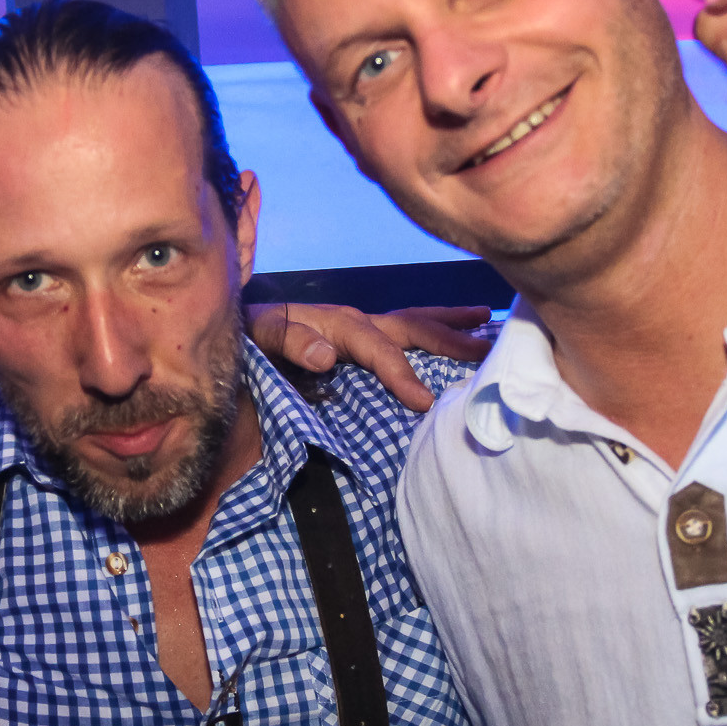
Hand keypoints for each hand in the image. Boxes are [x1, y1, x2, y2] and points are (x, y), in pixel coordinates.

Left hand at [248, 303, 490, 412]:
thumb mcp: (260, 334)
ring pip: (415, 325)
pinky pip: (403, 341)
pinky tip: (455, 348)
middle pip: (412, 327)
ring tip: (487, 324)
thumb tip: (326, 355)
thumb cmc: (251, 336)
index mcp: (340, 324)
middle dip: (450, 336)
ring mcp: (363, 333)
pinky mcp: (361, 347)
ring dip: (450, 325)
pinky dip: (433, 339)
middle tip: (487, 347)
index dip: (401, 372)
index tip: (423, 402)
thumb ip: (289, 341)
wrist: (239, 334)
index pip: (379, 348)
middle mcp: (358, 325)